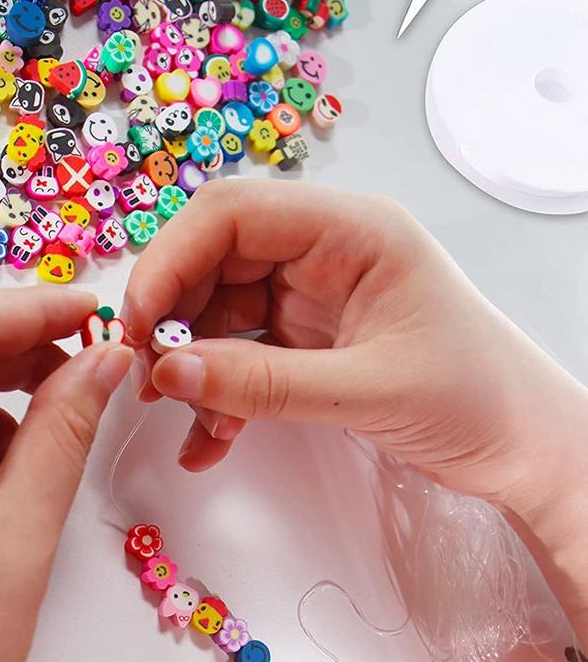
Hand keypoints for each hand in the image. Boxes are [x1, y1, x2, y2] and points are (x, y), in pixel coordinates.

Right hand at [123, 180, 587, 516]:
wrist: (523, 448)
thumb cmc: (475, 399)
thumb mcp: (366, 390)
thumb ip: (261, 382)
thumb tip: (167, 370)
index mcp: (349, 230)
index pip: (233, 213)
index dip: (171, 259)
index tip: (137, 323)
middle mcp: (321, 251)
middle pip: (213, 260)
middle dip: (172, 318)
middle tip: (149, 378)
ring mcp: (309, 296)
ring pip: (217, 312)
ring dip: (191, 366)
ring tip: (186, 419)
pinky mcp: (304, 339)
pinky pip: (238, 354)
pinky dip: (217, 394)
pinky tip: (209, 440)